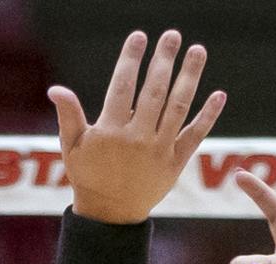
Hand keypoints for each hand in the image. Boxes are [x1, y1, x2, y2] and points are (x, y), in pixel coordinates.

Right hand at [48, 30, 225, 224]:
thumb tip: (56, 89)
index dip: (131, 59)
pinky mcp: (175, 164)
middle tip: (173, 35)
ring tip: (198, 51)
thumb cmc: (88, 176)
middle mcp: (138, 138)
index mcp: (111, 131)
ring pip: (178, 107)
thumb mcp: (72, 146)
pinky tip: (219, 94)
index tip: (140, 37)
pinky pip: (195, 135)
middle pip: (154, 90)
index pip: (123, 85)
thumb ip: (68, 115)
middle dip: (164, 60)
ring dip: (190, 77)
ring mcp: (159, 151)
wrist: (110, 215)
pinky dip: (208, 115)